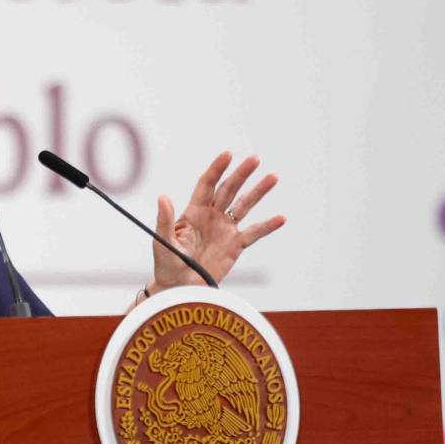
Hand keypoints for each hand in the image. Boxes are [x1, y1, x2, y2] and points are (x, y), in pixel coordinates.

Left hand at [149, 152, 285, 291]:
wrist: (179, 288)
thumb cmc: (167, 264)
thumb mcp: (163, 242)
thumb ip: (165, 220)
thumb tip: (163, 197)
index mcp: (193, 212)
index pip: (207, 184)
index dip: (217, 169)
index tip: (228, 155)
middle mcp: (211, 216)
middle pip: (229, 189)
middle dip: (241, 174)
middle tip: (255, 159)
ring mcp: (225, 229)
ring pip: (244, 206)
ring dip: (258, 192)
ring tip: (273, 177)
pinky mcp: (235, 245)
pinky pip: (254, 233)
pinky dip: (267, 226)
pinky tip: (281, 218)